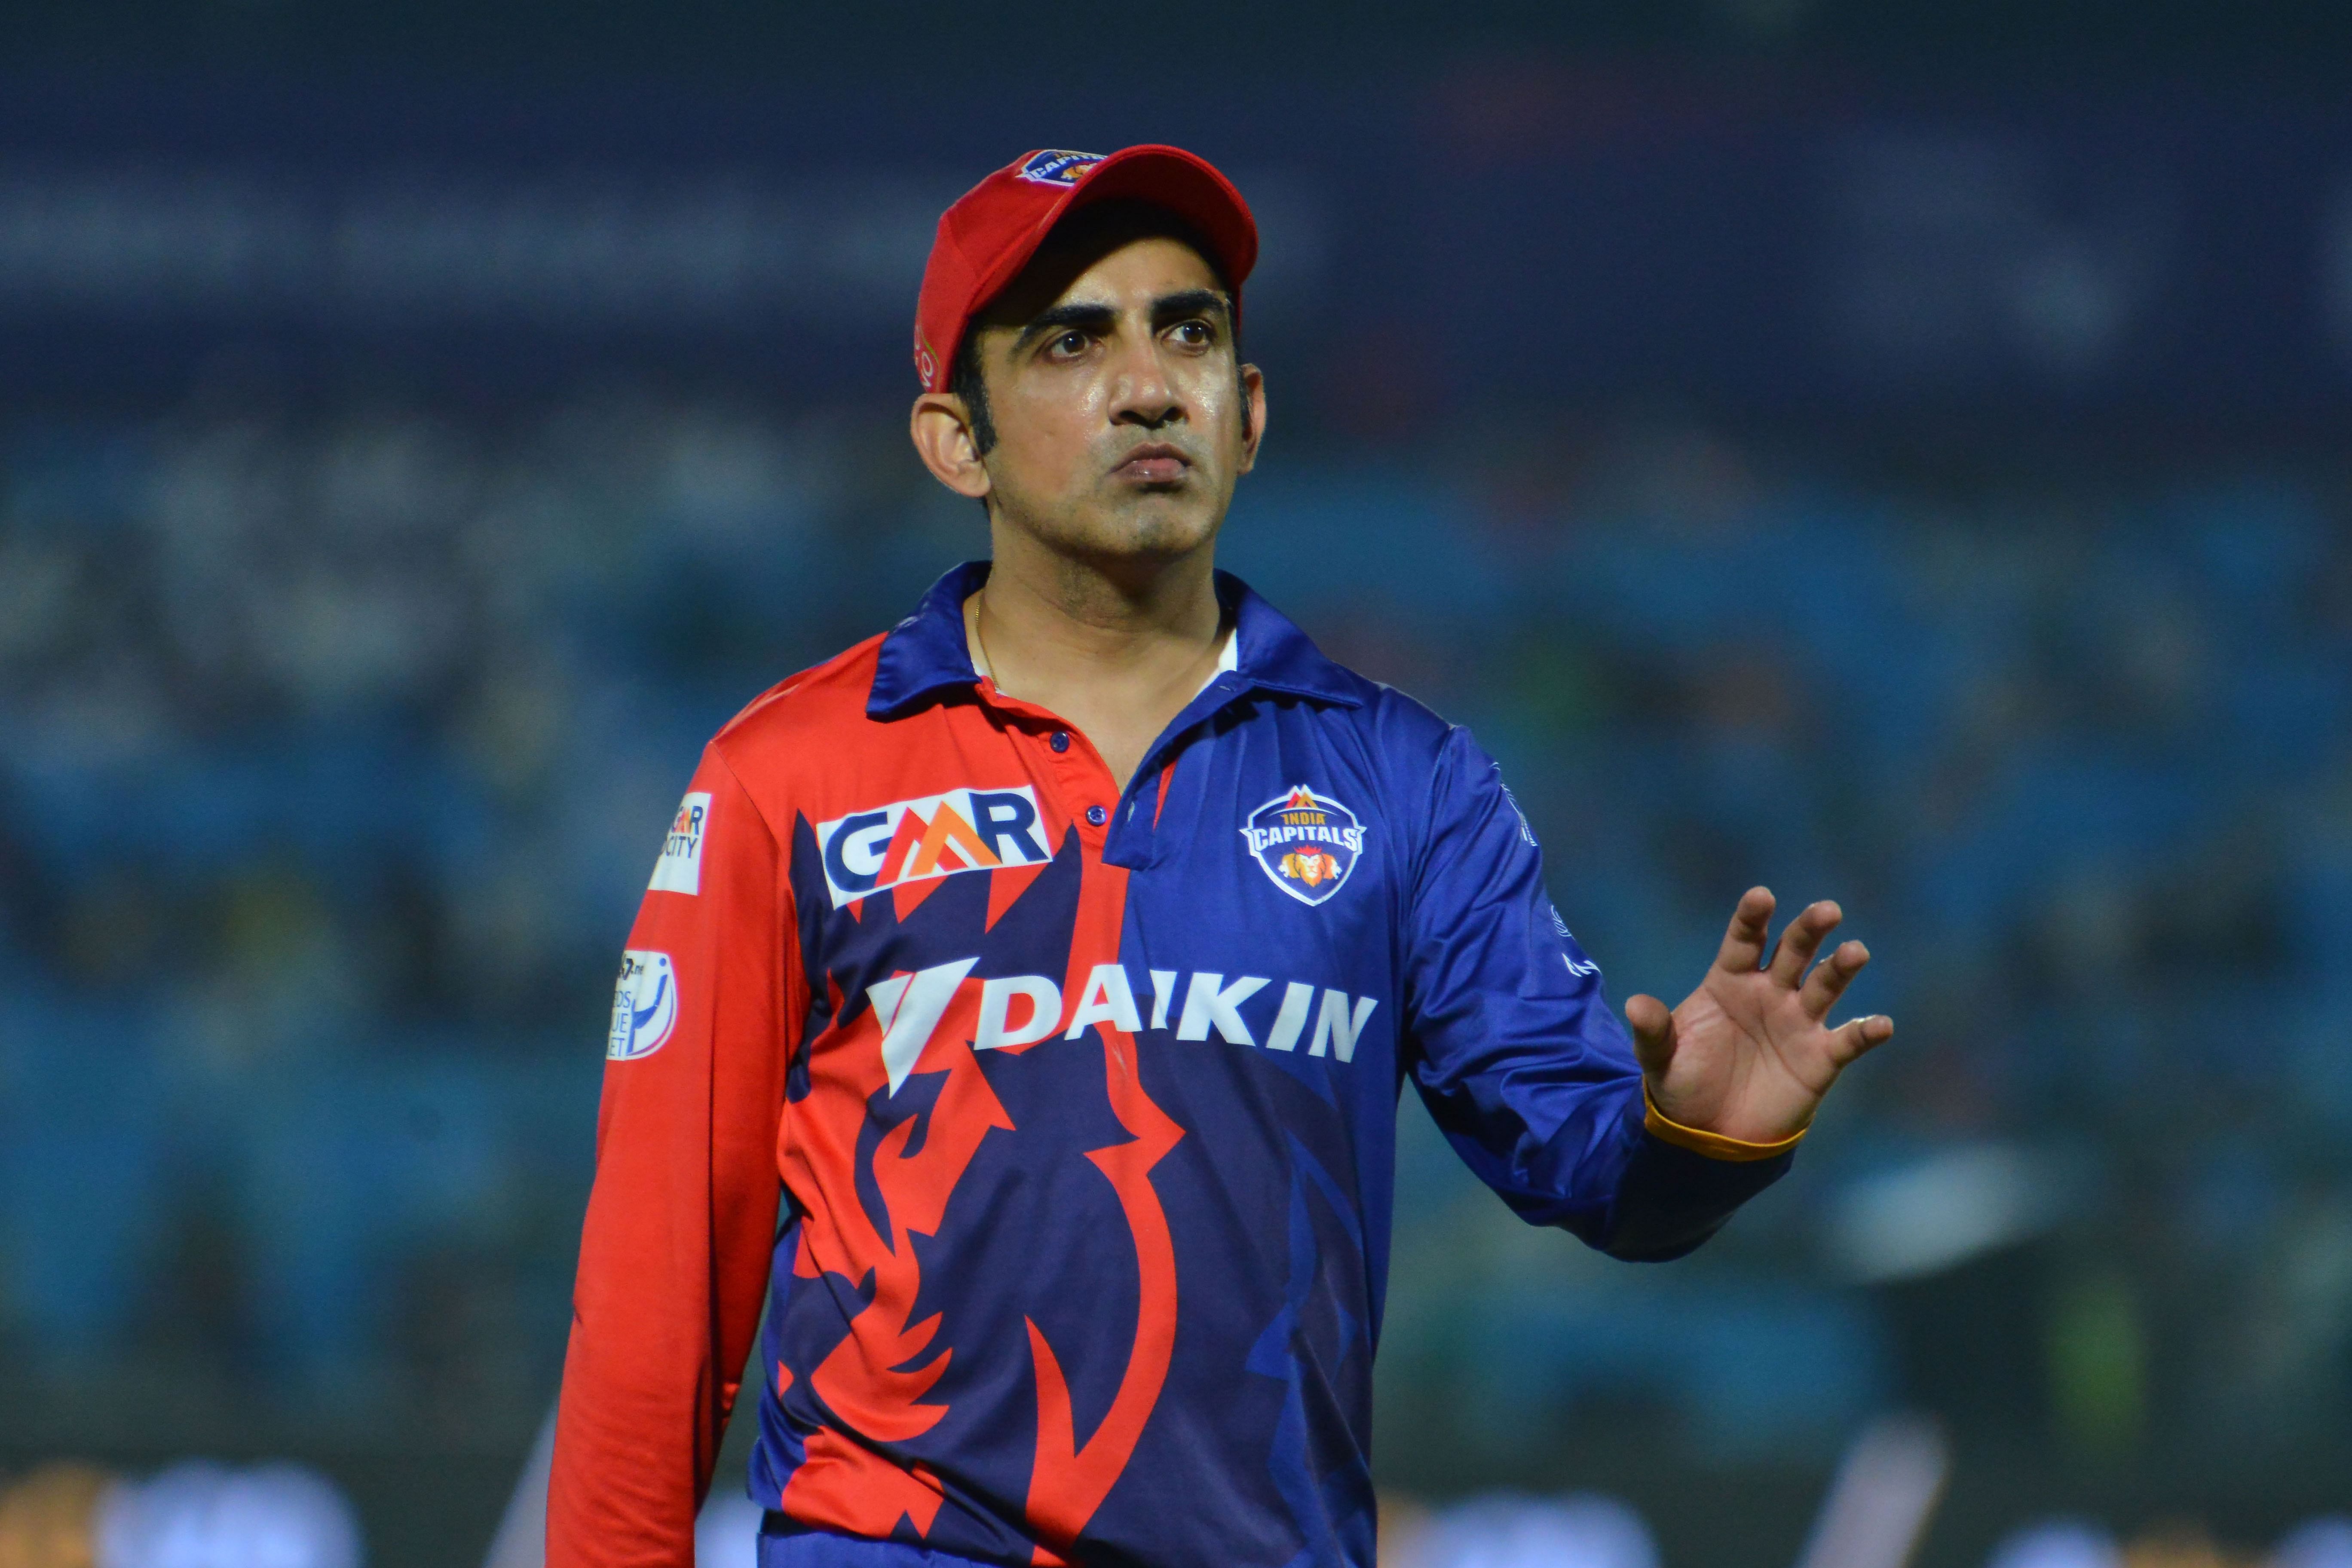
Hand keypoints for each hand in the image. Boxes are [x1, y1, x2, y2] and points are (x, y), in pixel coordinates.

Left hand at [1625, 887, 1892, 1144]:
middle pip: (1794, 952)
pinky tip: (1881, 1024)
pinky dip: (1867, 1031)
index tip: (1761, 896)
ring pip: (1825, 985)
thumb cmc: (1683, 1085)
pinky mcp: (1820, 1057)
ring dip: (1841, 968)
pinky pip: (1849, 1040)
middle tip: (1826, 911)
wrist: (1708, 1134)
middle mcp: (1769, 993)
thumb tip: (1634, 1005)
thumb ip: (1653, 1031)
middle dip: (1809, 930)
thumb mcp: (1660, 1059)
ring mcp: (1798, 1022)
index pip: (1744, 941)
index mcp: (1730, 982)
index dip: (1753, 918)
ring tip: (1856, 952)